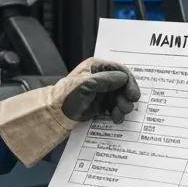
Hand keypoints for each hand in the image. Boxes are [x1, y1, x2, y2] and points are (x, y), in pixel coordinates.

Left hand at [0, 58, 141, 166]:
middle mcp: (100, 77)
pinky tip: (116, 119)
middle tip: (128, 107)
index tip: (133, 94)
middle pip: (122, 85)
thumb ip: (106, 80)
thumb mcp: (86, 85)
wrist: (54, 114)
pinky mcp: (99, 104)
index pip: (119, 70)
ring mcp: (100, 91)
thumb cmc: (66, 96)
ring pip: (119, 97)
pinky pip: (113, 107)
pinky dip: (116, 113)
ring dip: (122, 106)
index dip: (129, 82)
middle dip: (126, 96)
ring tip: (120, 115)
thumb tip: (123, 78)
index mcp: (96, 67)